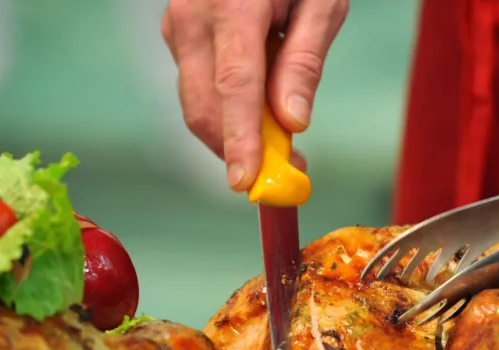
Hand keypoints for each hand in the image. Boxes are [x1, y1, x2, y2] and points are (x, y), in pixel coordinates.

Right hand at [161, 0, 347, 190]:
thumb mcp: (322, 2)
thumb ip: (305, 61)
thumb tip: (292, 121)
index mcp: (234, 5)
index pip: (234, 86)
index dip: (240, 139)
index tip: (248, 181)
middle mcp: (193, 17)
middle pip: (204, 107)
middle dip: (240, 150)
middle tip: (290, 171)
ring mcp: (178, 27)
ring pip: (198, 104)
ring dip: (236, 134)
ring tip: (283, 136)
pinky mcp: (176, 35)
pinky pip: (198, 88)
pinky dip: (228, 110)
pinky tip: (261, 102)